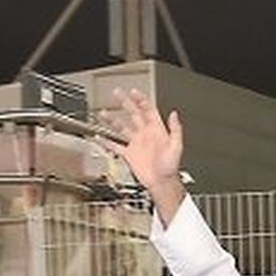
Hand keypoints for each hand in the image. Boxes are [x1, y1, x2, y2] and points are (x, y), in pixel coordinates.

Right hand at [104, 88, 184, 218]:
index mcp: (157, 130)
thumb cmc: (170, 167)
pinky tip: (99, 137)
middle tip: (117, 93)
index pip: (148, 110)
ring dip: (113, 120)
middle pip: (133, 114)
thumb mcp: (176, 146)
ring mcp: (136, 144)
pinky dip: (106, 142)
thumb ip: (175, 129)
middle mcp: (145, 135)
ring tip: (103, 113)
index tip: (133, 92)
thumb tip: (174, 114)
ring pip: (122, 127)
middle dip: (125, 103)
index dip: (141, 100)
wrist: (162, 182)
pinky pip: (115, 146)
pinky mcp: (129, 154)